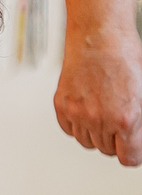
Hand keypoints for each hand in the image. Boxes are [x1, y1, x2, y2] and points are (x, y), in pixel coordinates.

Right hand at [54, 32, 141, 165]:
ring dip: (96, 133)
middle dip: (115, 140)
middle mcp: (99, 119)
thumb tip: (136, 138)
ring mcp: (77, 113)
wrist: (99, 36)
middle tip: (119, 123)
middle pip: (107, 150)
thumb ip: (140, 122)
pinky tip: (88, 111)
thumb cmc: (125, 57)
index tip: (133, 147)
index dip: (133, 153)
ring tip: (103, 114)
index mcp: (126, 118)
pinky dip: (78, 125)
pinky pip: (69, 130)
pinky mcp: (61, 105)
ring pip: (87, 142)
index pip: (128, 158)